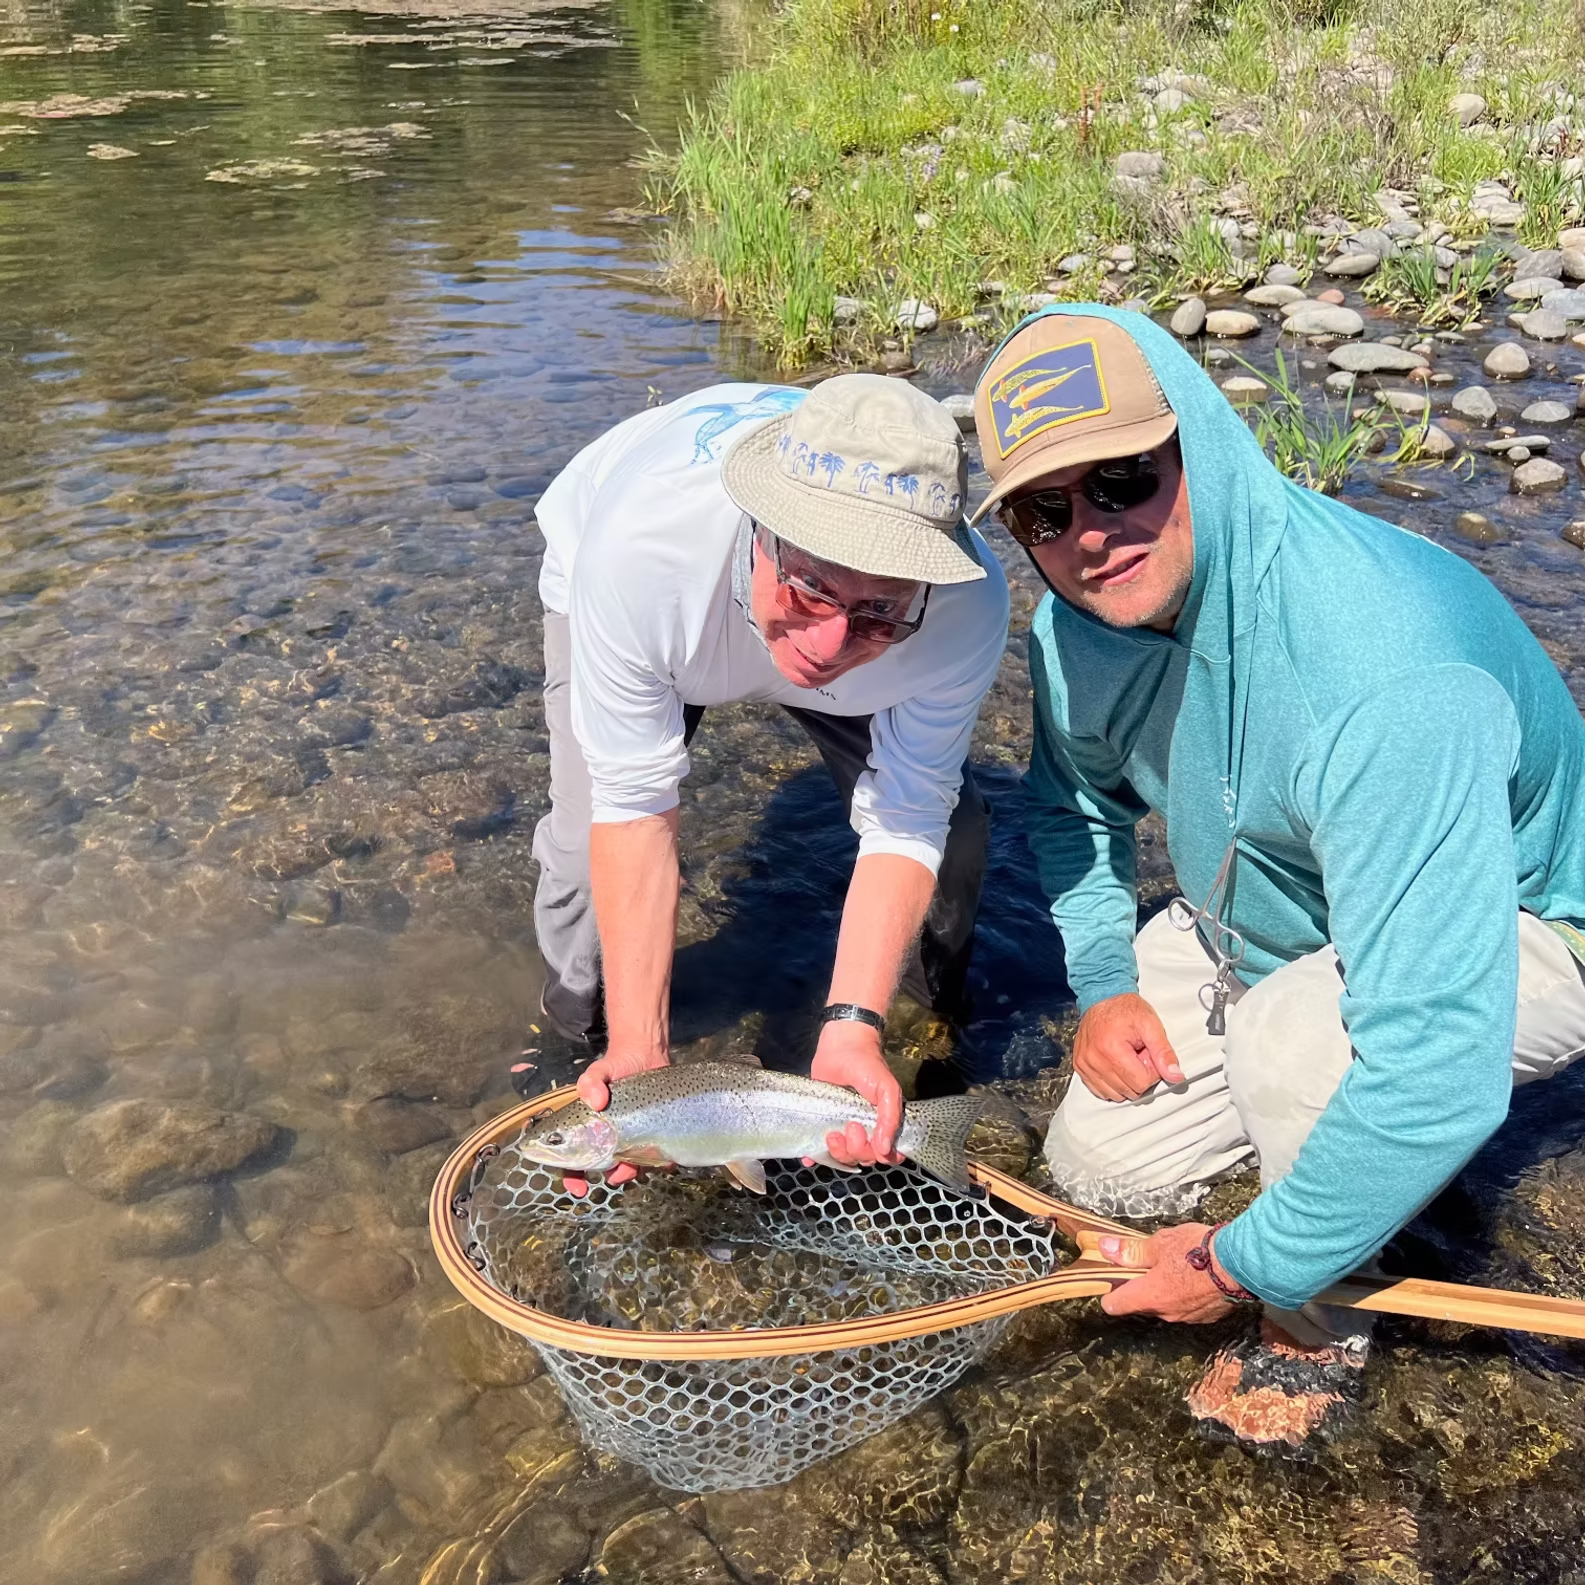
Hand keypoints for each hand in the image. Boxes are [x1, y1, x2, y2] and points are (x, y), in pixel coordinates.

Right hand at [560, 1047, 668, 1198]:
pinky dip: (654, 1162)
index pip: (569, 1161)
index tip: (579, 1188)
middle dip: (607, 1174)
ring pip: (625, 1168)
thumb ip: (591, 1082)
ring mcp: (627, 1141)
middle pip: (600, 1169)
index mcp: (582, 1130)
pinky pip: (651, 1160)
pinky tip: (659, 1155)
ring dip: (629, 1170)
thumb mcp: (599, 1071)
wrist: (647, 1057)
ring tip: (633, 1161)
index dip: (571, 1178)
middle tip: (615, 1169)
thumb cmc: (616, 1066)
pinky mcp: (650, 1138)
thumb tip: (595, 1101)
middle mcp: (603, 1140)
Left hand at [809, 1023, 903, 1168]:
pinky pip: (819, 1150)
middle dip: (855, 1148)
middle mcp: (865, 1130)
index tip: (865, 1133)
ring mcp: (842, 1128)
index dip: (877, 1153)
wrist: (840, 1046)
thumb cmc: (867, 1066)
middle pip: (863, 1158)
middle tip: (849, 1126)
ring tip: (830, 1133)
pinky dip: (814, 1157)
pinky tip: (808, 1157)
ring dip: (837, 1152)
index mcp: (883, 1124)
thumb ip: (891, 1117)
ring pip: (843, 1157)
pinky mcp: (822, 1123)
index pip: (886, 1155)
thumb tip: (884, 1149)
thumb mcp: (886, 1089)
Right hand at [1072, 992, 1183, 1101]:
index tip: (1148, 1055)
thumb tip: (1175, 1076)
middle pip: (1128, 1091)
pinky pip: (1099, 1090)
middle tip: (1137, 1054)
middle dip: (1138, 1076)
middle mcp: (1094, 1059)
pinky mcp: (1079, 1066)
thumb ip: (1164, 1052)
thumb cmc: (1126, 1009)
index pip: (1141, 1083)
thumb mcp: (1150, 1025)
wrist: (1102, 997)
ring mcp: (1084, 1064)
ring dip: (1124, 1081)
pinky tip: (1115, 1066)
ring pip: (1114, 1094)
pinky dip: (1111, 1083)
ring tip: (1125, 1059)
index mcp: (1111, 1049)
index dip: (1151, 1071)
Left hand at [1096, 1222, 1237, 1324]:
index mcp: (1150, 1296)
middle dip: (1140, 1286)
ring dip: (1166, 1290)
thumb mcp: (1160, 1243)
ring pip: (1166, 1305)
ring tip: (1174, 1266)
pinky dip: (1187, 1295)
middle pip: (1142, 1304)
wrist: (1241, 1264)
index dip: (1109, 1293)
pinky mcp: (1209, 1316)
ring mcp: (1189, 1317)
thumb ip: (1132, 1250)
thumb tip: (1106, 1249)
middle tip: (1145, 1264)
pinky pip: (1188, 1307)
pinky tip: (1194, 1277)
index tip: (1110, 1280)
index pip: (1117, 1305)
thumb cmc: (1198, 1251)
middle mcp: (1167, 1312)